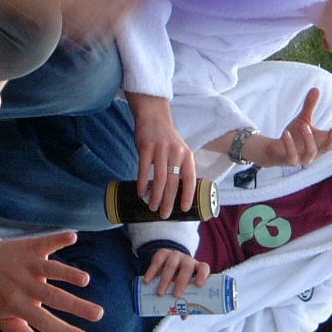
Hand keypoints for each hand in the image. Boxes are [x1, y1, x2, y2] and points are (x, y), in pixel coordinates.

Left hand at [0, 226, 102, 331]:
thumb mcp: (3, 320)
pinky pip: (45, 243)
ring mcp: (27, 266)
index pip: (45, 323)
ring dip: (68, 273)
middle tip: (98, 314)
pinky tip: (73, 237)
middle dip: (76, 306)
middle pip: (53, 297)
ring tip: (85, 280)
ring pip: (51, 270)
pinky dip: (58, 239)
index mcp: (18, 307)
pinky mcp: (30, 247)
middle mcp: (24, 286)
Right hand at [130, 94, 196, 216]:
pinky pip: (144, 169)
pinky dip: (143, 183)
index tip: (184, 209)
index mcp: (187, 155)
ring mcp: (161, 149)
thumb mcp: (181, 150)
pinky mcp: (146, 147)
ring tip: (153, 207)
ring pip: (160, 179)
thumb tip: (180, 191)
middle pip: (173, 182)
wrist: (154, 116)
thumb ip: (181, 167)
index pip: (190, 179)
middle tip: (165, 215)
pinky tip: (141, 193)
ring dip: (156, 196)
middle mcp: (176, 152)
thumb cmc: (168, 138)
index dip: (188, 195)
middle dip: (169, 201)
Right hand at [142, 247, 209, 298]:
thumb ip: (185, 300)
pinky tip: (147, 282)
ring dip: (165, 280)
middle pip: (187, 267)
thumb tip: (184, 316)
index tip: (198, 285)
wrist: (168, 262)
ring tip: (160, 294)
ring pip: (171, 265)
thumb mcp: (184, 287)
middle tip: (176, 295)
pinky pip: (157, 261)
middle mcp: (187, 260)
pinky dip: (152, 272)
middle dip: (182, 281)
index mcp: (197, 268)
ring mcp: (175, 255)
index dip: (202, 275)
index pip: (203, 268)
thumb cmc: (180, 279)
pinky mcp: (162, 253)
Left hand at [247, 87, 331, 167]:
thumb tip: (316, 88)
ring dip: (309, 139)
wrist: (276, 150)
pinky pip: (292, 154)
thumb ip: (310, 107)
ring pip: (311, 152)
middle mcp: (315, 152)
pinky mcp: (291, 161)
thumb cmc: (294, 136)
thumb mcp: (303, 120)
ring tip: (304, 126)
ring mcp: (303, 158)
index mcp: (321, 141)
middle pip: (328, 148)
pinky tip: (286, 133)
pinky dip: (290, 144)